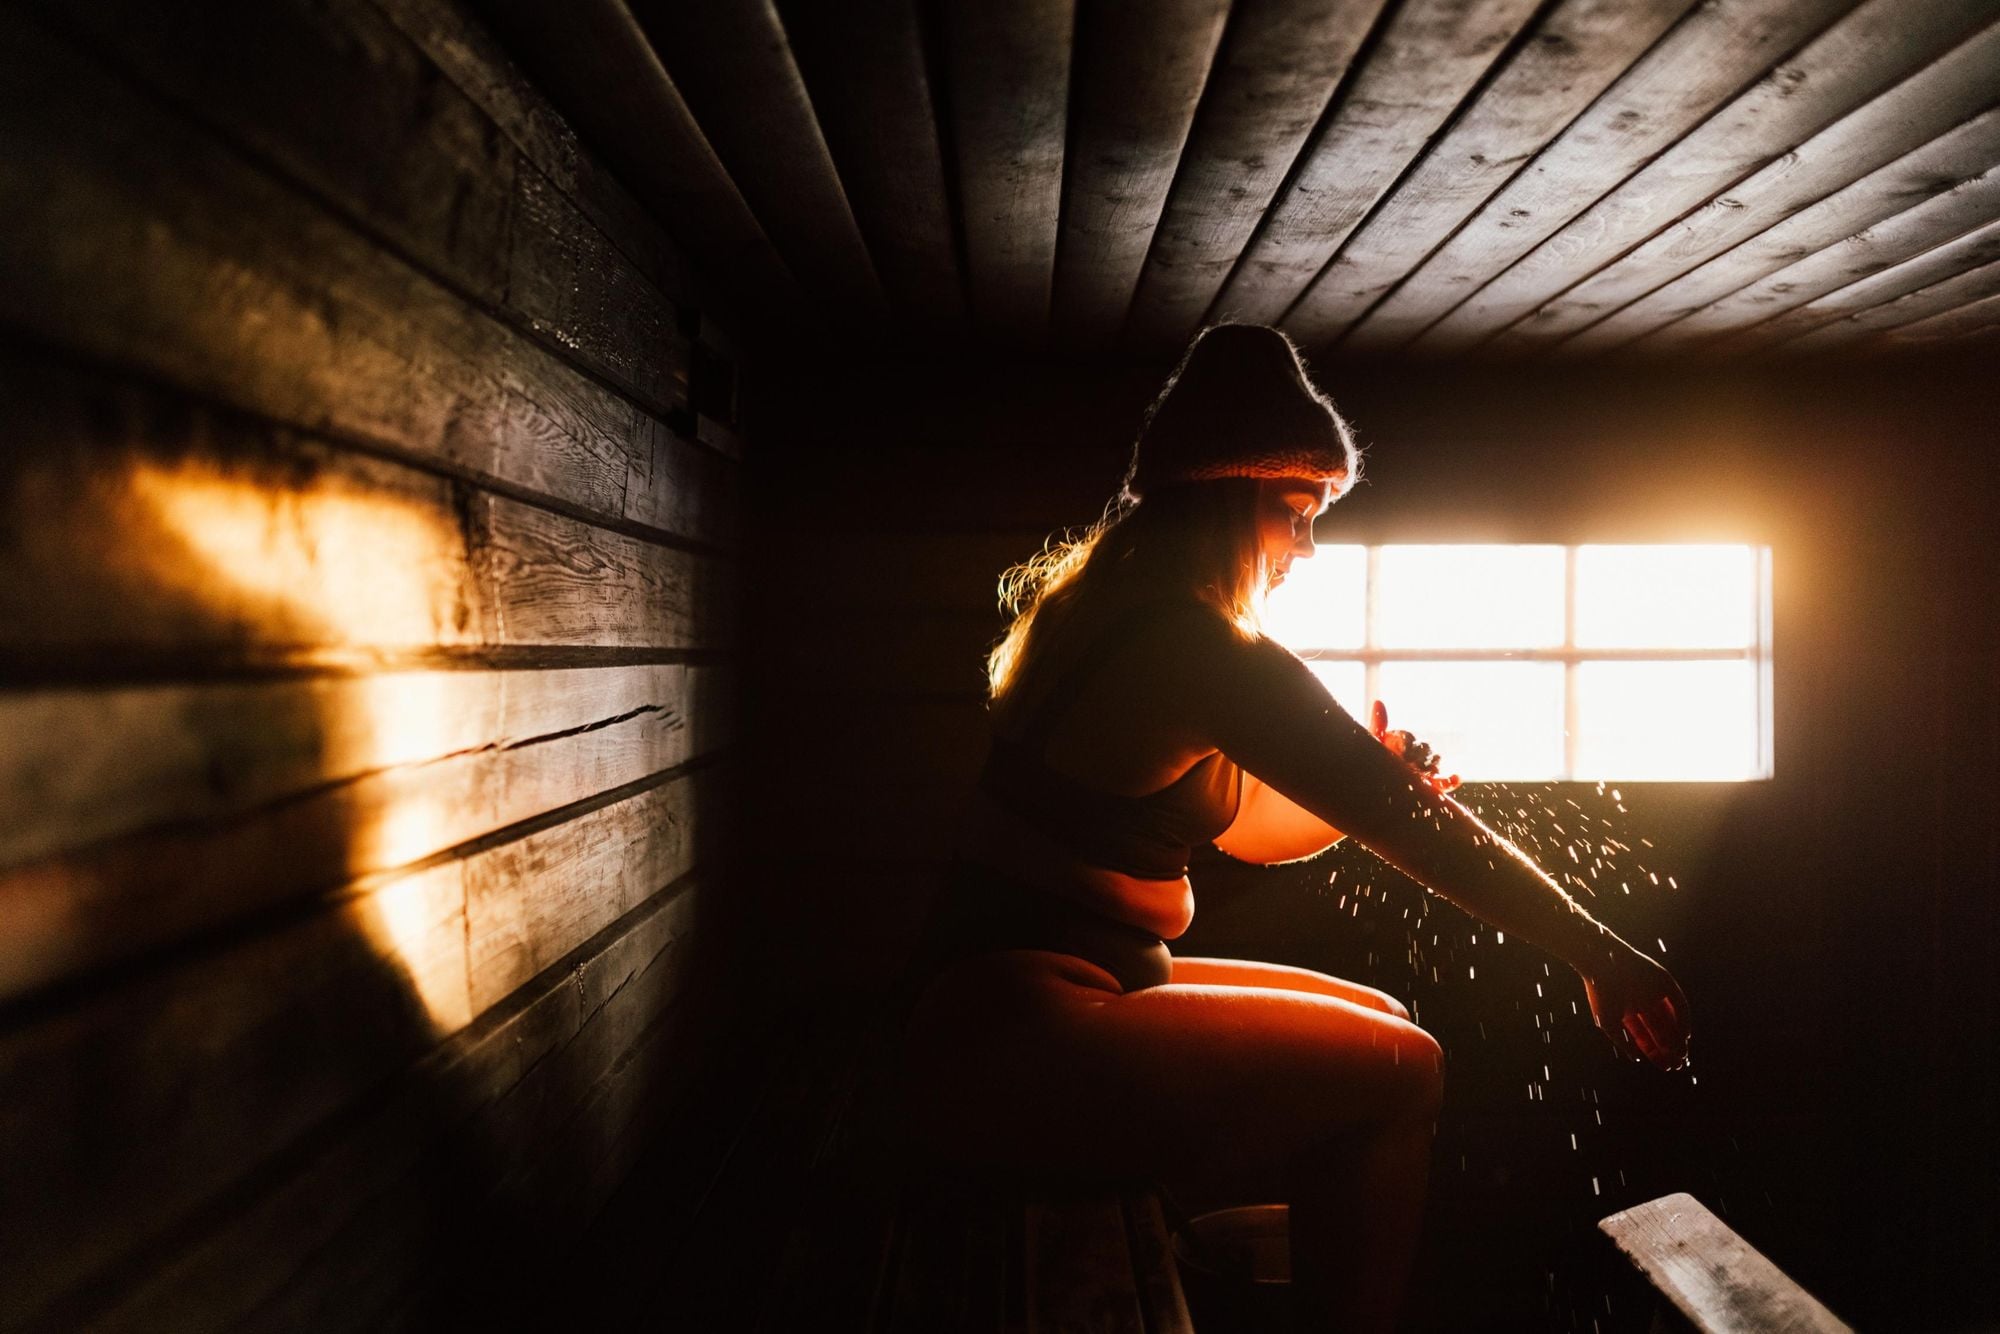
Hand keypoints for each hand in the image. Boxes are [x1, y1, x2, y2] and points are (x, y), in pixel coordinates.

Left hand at [1369, 700, 1460, 793]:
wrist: (1378, 779)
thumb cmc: (1377, 758)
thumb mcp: (1375, 742)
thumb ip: (1378, 724)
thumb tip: (1379, 701)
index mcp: (1404, 740)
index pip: (1408, 738)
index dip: (1405, 743)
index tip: (1399, 751)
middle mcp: (1418, 751)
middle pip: (1425, 749)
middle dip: (1417, 757)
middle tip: (1408, 765)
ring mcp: (1427, 767)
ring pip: (1435, 762)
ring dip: (1430, 767)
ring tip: (1420, 774)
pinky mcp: (1432, 784)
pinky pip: (1446, 782)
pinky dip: (1452, 780)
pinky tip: (1455, 777)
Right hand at [1581, 946, 1690, 1070]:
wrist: (1602, 961)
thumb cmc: (1600, 993)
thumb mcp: (1608, 1022)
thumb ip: (1623, 1040)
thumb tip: (1636, 1059)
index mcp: (1628, 1012)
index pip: (1645, 1036)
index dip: (1655, 1052)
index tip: (1666, 1067)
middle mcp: (1642, 1002)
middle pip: (1660, 1030)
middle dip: (1669, 1049)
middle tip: (1677, 1065)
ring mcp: (1654, 991)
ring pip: (1671, 1018)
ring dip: (1678, 1037)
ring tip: (1682, 1055)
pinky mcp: (1664, 981)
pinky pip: (1679, 1003)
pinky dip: (1683, 1019)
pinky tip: (1685, 1035)